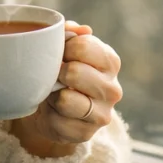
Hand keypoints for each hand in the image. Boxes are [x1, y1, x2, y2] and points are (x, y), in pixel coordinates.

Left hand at [10, 21, 122, 156]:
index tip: (60, 54)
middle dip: (57, 72)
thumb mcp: (65, 48)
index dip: (63, 48)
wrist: (54, 107)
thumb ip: (70, 33)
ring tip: (54, 93)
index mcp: (110, 61)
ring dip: (52, 95)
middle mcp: (112, 88)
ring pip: (65, 100)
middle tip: (55, 75)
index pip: (83, 45)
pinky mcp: (86, 134)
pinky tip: (54, 112)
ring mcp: (102, 114)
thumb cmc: (62, 71)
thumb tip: (78, 28)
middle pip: (74, 72)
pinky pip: (57, 121)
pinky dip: (49, 116)